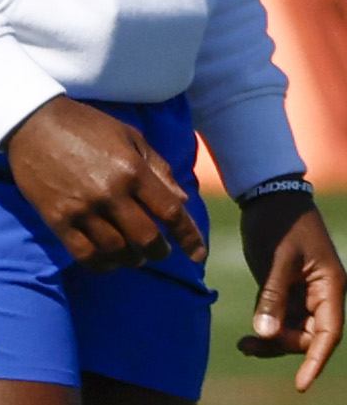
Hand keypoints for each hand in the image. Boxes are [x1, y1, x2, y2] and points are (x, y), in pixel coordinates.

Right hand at [5, 95, 206, 269]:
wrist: (31, 119)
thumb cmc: (84, 125)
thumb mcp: (127, 135)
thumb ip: (156, 167)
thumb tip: (182, 201)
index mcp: (130, 169)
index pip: (170, 212)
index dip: (189, 238)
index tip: (198, 255)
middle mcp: (110, 192)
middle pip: (147, 239)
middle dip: (159, 251)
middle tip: (157, 250)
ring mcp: (82, 208)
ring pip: (118, 251)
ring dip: (132, 258)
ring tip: (133, 255)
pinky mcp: (58, 218)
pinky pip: (86, 255)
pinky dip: (103, 264)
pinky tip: (108, 259)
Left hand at [238, 193, 344, 389]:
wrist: (266, 192)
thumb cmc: (278, 221)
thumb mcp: (275, 258)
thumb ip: (272, 296)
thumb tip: (266, 333)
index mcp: (330, 287)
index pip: (327, 333)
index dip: (315, 360)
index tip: (300, 384)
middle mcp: (321, 293)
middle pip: (309, 335)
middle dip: (283, 345)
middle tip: (250, 344)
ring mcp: (303, 291)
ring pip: (293, 328)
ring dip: (272, 338)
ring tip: (244, 345)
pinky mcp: (285, 286)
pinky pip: (280, 315)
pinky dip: (267, 326)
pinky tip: (249, 337)